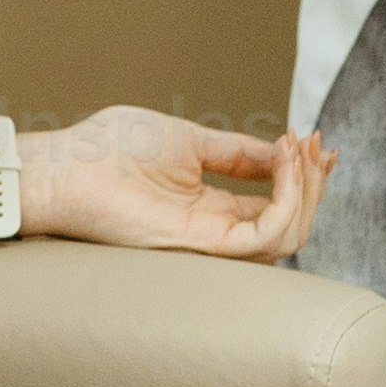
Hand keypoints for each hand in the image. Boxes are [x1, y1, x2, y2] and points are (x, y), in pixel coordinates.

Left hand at [22, 106, 331, 261]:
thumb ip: (238, 152)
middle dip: (314, 184)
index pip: (277, 206)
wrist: (67, 166)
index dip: (306, 176)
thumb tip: (282, 149)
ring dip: (306, 191)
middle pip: (291, 224)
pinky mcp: (201, 246)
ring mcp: (210, 242)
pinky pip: (264, 238)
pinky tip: (283, 165)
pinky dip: (286, 201)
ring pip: (287, 236)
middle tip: (318, 146)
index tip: (317, 140)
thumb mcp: (191, 140)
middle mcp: (216, 231)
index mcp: (213, 208)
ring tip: (300, 151)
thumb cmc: (110, 150)